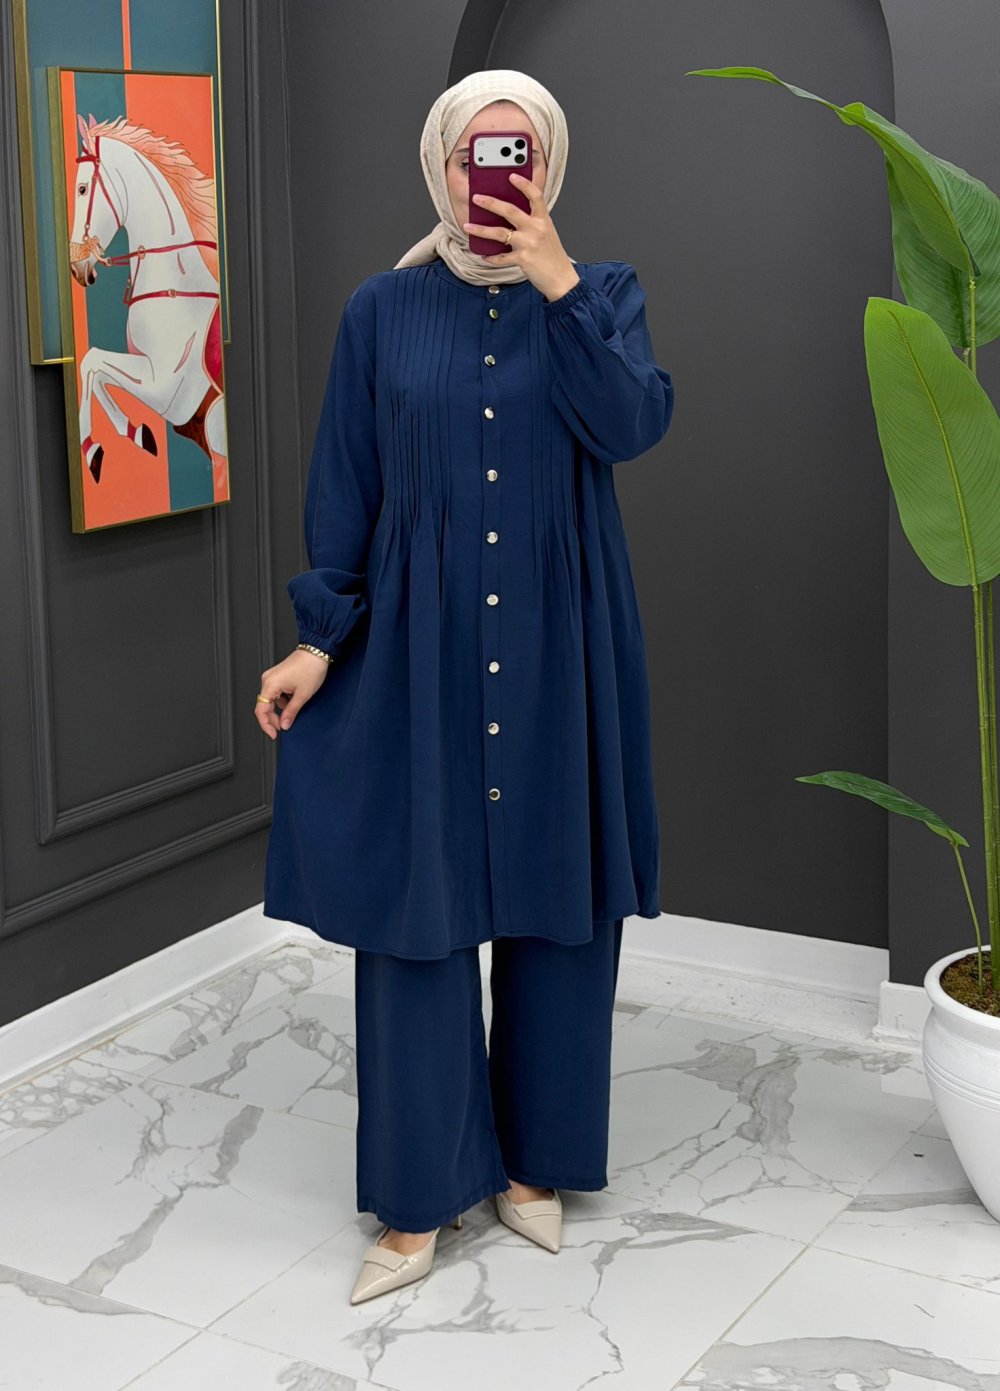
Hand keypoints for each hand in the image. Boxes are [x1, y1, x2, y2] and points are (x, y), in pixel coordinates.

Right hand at [255, 649, 329, 739]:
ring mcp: (272, 677)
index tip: (274, 734)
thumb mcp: (302, 695)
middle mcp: (268, 680)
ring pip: (273, 700)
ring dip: (283, 707)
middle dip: (275, 718)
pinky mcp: (278, 676)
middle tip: (285, 727)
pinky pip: (278, 693)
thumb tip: (284, 724)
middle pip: (265, 706)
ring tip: (298, 703)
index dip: (266, 725)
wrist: (317, 652)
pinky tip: (296, 696)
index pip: (261, 711)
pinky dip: (286, 699)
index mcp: (270, 684)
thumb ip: (291, 712)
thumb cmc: (311, 668)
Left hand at [462, 171, 580, 302]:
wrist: (561, 279)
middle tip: (476, 198)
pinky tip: (483, 255)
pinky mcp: (523, 259)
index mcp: (543, 220)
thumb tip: (507, 215)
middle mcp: (536, 229)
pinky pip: (501, 257)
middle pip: (510, 210)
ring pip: (499, 233)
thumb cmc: (552, 256)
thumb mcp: (546, 233)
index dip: (524, 184)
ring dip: (481, 229)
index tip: (511, 176)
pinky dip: (491, 257)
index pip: (535, 196)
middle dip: (491, 203)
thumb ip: (531, 222)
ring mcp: (529, 244)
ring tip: (467, 226)